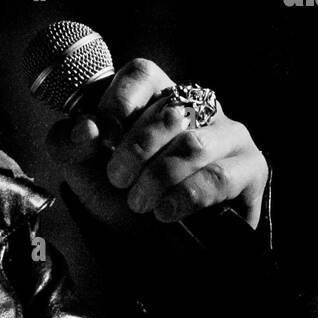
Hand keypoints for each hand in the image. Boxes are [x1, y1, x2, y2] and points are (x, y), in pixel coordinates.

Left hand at [45, 58, 268, 232]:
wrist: (148, 244)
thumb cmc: (116, 193)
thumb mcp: (80, 167)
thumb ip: (68, 142)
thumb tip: (86, 128)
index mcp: (154, 95)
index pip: (142, 73)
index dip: (118, 102)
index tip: (102, 136)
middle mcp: (197, 107)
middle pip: (168, 111)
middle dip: (135, 150)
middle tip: (118, 179)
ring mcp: (228, 135)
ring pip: (193, 145)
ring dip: (158, 177)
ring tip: (139, 202)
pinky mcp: (249, 168)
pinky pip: (218, 176)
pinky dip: (185, 196)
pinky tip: (165, 212)